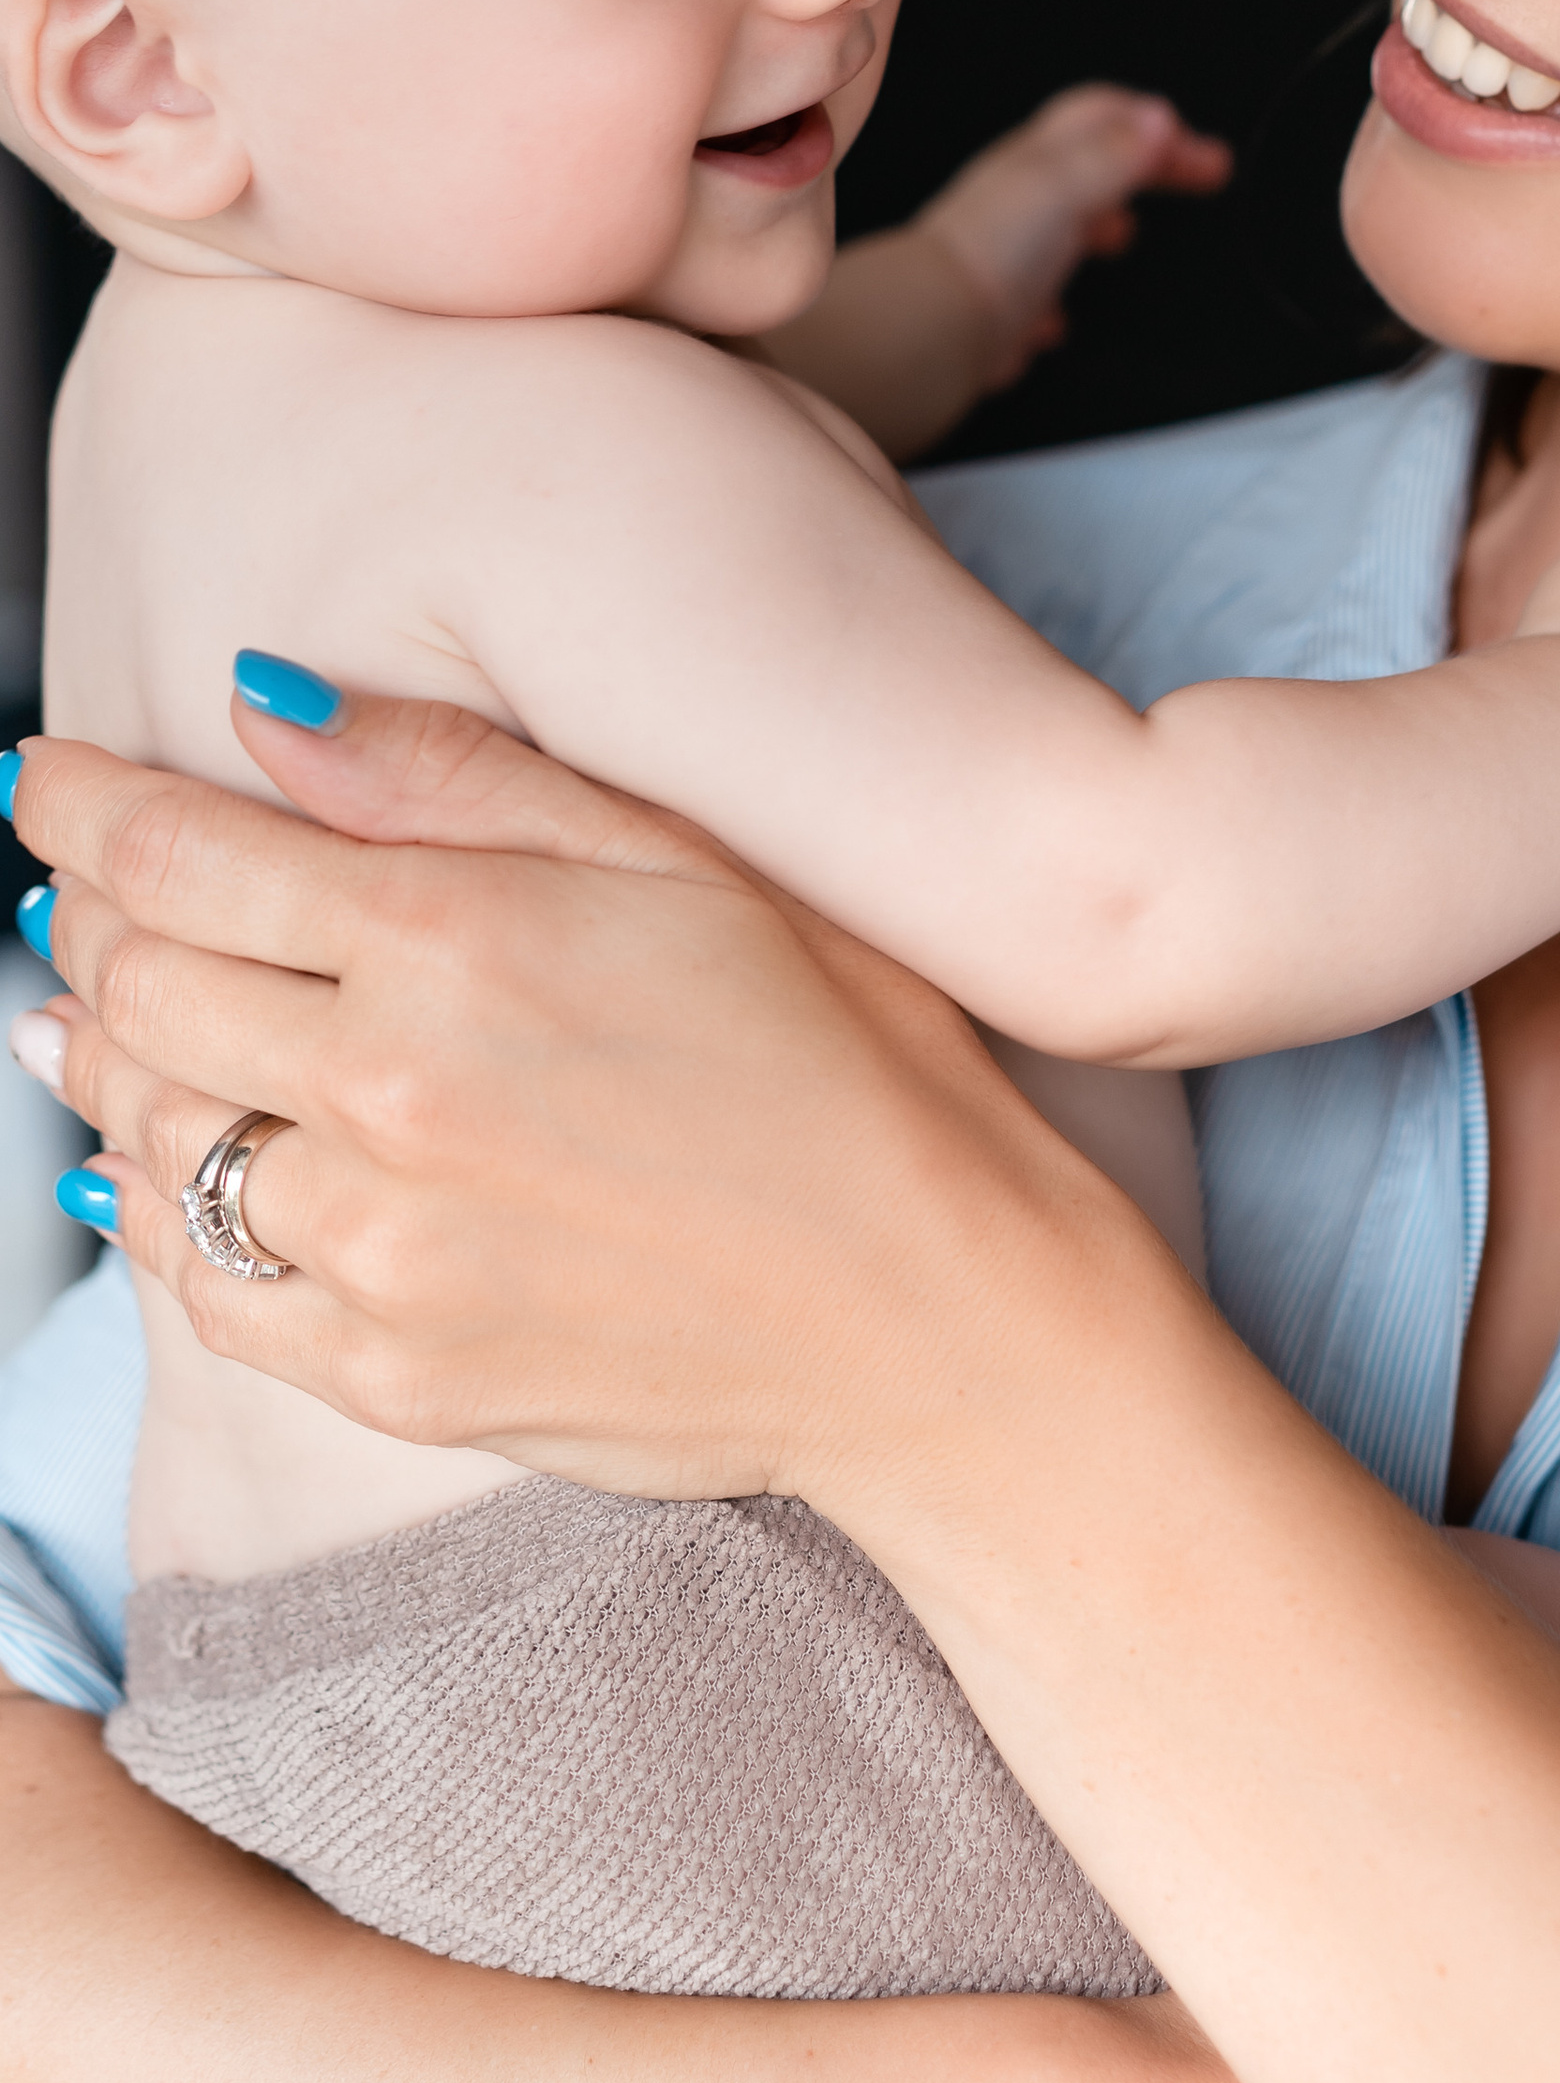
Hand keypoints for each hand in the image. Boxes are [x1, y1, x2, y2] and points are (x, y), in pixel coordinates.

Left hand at [6, 689, 1138, 1506]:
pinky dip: (158, 1214)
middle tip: (87, 890)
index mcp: (457, 941)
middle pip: (137, 988)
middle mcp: (388, 1098)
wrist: (946, 1319)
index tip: (38, 777)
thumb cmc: (858, 1061)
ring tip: (108, 1014)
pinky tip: (163, 1166)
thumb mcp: (687, 859)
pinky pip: (203, 1290)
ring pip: (151, 1134)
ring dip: (114, 1061)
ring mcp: (382, 1254)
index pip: (177, 856)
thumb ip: (457, 775)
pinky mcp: (394, 1376)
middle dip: (92, 923)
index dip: (78, 806)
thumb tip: (258, 706)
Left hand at [911, 84, 1230, 392]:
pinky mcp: (995, 306)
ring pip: (1058, 222)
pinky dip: (1054, 293)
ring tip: (1125, 236)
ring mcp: (1005, 250)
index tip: (1208, 156)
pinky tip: (1059, 319)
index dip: (1158, 125)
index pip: (1103, 117)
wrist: (937, 324)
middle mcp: (1019, 198)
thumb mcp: (1067, 186)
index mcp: (1038, 160)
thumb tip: (1159, 118)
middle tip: (1197, 178)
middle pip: (1087, 163)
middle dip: (1142, 164)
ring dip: (1097, 222)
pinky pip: (1030, 291)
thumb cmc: (1002, 249)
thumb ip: (1115, 155)